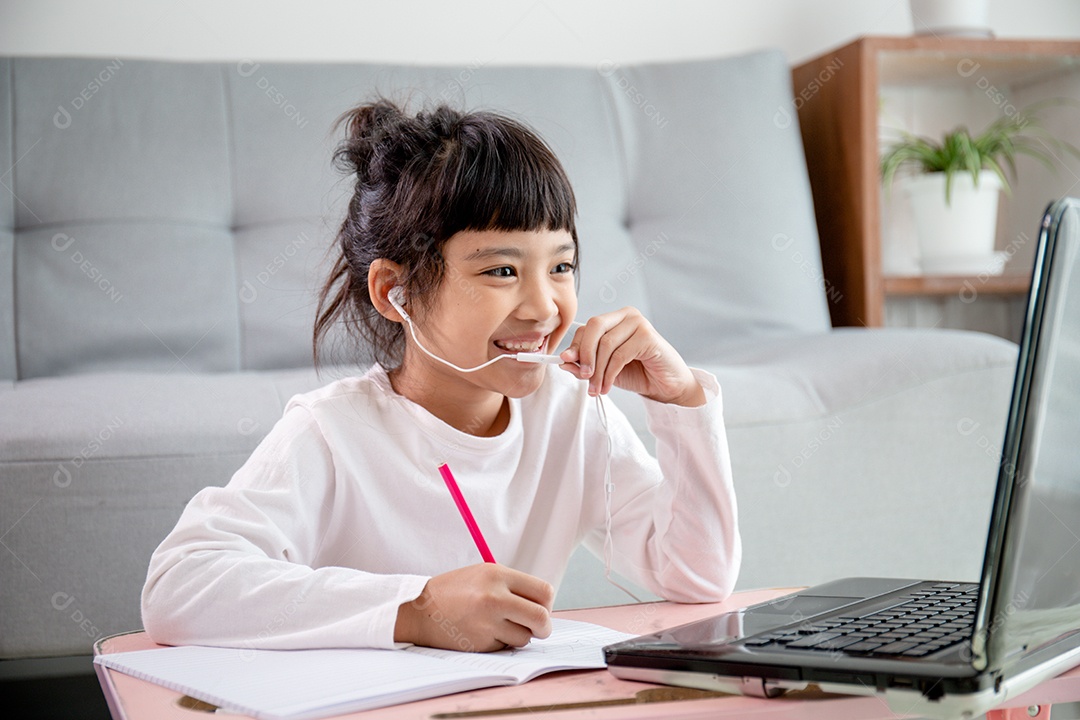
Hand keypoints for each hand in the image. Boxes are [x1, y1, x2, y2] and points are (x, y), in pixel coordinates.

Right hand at [394, 564, 553, 651]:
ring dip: (518, 636)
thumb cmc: (454, 591)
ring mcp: (487, 622)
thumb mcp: (484, 575)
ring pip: (525, 637)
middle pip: (541, 618)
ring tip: (498, 626)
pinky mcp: (480, 643)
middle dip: (544, 627)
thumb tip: (544, 606)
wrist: (419, 609)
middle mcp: (494, 597)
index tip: (540, 608)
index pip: (544, 592)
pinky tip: (482, 633)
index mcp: (497, 574)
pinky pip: (505, 647)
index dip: (546, 604)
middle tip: (538, 629)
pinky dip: (500, 643)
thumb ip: (513, 586)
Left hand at [559, 307, 704, 406]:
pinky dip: (610, 373)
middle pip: (594, 327)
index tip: (567, 364)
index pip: (587, 328)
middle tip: (583, 376)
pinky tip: (608, 386)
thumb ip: (584, 364)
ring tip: (597, 388)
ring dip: (598, 371)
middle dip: (584, 354)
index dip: (575, 346)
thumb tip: (563, 361)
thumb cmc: (638, 372)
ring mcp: (638, 323)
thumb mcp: (604, 370)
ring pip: (606, 344)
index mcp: (614, 319)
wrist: (666, 385)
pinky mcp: (648, 336)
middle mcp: (626, 316)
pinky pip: (620, 355)